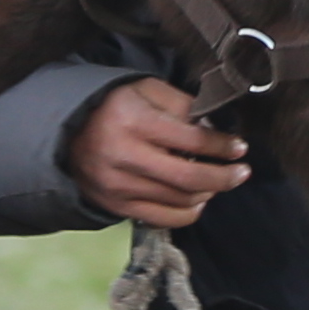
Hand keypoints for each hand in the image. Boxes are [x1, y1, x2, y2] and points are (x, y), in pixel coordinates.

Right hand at [63, 76, 250, 230]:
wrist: (66, 131)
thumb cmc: (114, 106)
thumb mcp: (146, 90)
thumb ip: (182, 105)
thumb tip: (214, 128)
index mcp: (134, 121)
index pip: (192, 141)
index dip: (223, 146)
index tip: (238, 147)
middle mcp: (125, 156)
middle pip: (190, 178)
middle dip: (224, 177)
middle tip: (241, 171)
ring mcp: (119, 185)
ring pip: (180, 201)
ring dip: (208, 192)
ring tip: (217, 180)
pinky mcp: (116, 205)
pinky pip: (163, 219)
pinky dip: (187, 213)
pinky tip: (198, 200)